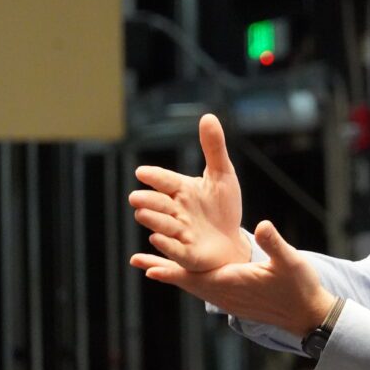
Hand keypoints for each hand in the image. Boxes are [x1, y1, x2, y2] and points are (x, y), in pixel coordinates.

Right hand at [129, 113, 249, 270]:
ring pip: (162, 226)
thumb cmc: (223, 207)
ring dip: (153, 220)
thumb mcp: (223, 175)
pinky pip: (174, 250)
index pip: (165, 180)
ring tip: (144, 214)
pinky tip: (158, 239)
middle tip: (137, 197)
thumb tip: (208, 116)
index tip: (142, 172)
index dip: (155, 177)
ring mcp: (178, 233)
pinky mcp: (186, 253)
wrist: (231, 240)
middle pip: (158, 204)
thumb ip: (213, 148)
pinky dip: (165, 246)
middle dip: (148, 201)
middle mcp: (175, 211)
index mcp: (181, 190)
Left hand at [130, 220, 335, 337]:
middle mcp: (227, 295)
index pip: (196, 277)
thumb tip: (261, 225)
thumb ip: (274, 243)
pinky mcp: (237, 302)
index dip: (172, 270)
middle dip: (163, 270)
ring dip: (175, 276)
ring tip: (152, 268)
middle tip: (138, 262)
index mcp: (234, 283)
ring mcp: (231, 301)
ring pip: (195, 287)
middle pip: (188, 283)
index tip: (149, 267)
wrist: (309, 315)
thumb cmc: (300, 287)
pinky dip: (191, 281)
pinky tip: (188, 276)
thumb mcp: (290, 260)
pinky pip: (206, 291)